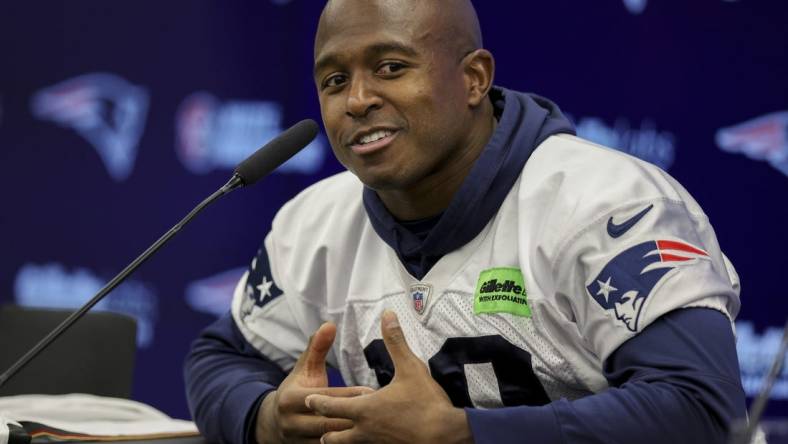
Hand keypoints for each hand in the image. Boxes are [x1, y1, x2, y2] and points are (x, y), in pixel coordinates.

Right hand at [256, 322, 373, 443]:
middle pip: (327, 422)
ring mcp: (298, 441)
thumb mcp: (305, 368)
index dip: (348, 395)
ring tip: (377, 428)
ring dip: (352, 437)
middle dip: (353, 418)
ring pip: (329, 441)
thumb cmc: (298, 389)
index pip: (324, 397)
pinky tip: (367, 441)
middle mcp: (291, 423)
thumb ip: (317, 347)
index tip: (372, 392)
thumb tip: (330, 324)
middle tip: (380, 411)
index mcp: (290, 399)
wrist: (275, 422)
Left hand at [305, 310, 472, 443]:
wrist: (446, 437)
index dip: (317, 402)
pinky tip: (367, 442)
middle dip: (325, 430)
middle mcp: (364, 432)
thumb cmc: (427, 403)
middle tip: (321, 425)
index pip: (329, 406)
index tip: (309, 399)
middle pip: (331, 436)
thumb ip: (396, 342)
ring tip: (337, 437)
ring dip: (339, 442)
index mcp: (364, 409)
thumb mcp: (411, 368)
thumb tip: (388, 315)